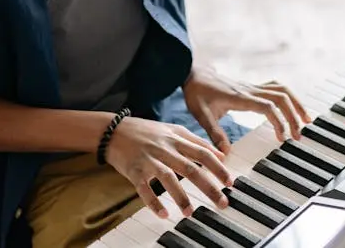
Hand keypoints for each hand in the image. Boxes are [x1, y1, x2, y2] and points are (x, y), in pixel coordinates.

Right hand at [105, 116, 231, 218]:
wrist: (114, 130)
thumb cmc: (147, 132)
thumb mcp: (174, 130)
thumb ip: (197, 142)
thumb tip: (221, 155)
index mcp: (177, 138)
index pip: (203, 153)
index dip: (218, 168)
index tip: (230, 182)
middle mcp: (165, 148)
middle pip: (191, 168)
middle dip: (209, 187)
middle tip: (222, 203)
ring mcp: (149, 159)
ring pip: (168, 178)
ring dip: (181, 197)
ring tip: (190, 213)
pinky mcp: (134, 171)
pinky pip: (144, 189)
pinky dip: (154, 202)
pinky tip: (164, 214)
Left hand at [183, 66, 311, 152]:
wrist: (193, 73)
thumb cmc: (197, 93)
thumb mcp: (201, 115)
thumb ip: (214, 134)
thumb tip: (225, 154)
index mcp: (240, 97)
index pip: (268, 107)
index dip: (279, 122)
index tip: (282, 138)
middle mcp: (250, 90)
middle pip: (282, 97)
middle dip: (294, 115)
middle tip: (299, 135)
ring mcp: (253, 87)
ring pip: (283, 90)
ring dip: (296, 103)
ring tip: (306, 119)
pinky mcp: (253, 87)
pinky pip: (276, 88)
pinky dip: (289, 97)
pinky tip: (292, 108)